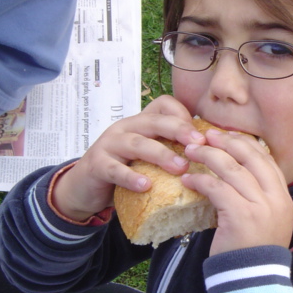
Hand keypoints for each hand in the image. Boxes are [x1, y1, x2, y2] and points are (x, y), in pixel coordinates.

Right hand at [51, 96, 206, 220]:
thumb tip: (209, 158)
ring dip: (161, 154)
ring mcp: (110, 145)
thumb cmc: (123, 170)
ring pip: (137, 143)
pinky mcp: (97, 165)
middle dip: (179, 130)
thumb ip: (169, 151)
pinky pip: (115, 169)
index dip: (183, 115)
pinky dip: (131, 177)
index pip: (163, 105)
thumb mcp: (147, 157)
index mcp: (141, 123)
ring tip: (180, 168)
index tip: (201, 135)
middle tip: (199, 145)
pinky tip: (146, 186)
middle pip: (155, 121)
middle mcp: (126, 128)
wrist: (83, 188)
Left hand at [181, 130, 292, 255]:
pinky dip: (200, 180)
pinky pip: (217, 188)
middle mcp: (276, 198)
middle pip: (251, 157)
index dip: (246, 144)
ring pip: (232, 169)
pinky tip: (188, 180)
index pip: (267, 159)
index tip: (227, 137)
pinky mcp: (240, 216)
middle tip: (207, 136)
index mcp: (283, 197)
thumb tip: (235, 173)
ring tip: (191, 152)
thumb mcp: (266, 221)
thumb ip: (258, 197)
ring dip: (209, 156)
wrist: (253, 281)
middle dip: (227, 142)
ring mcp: (260, 206)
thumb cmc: (253, 252)